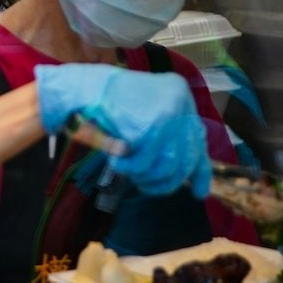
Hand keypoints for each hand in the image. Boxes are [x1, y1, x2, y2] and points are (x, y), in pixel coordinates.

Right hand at [35, 64, 210, 197]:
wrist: (82, 88)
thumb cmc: (110, 102)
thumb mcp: (146, 110)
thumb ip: (169, 132)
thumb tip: (189, 171)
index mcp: (180, 93)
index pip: (199, 139)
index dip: (200, 171)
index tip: (198, 193)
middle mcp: (180, 102)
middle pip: (186, 157)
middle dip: (166, 180)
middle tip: (147, 186)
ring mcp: (167, 115)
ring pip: (168, 165)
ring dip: (146, 176)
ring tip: (129, 174)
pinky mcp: (149, 129)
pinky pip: (144, 163)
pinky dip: (128, 168)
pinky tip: (116, 163)